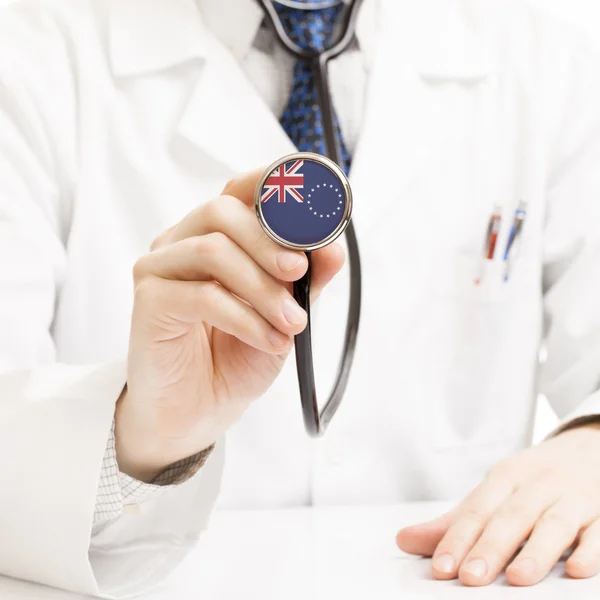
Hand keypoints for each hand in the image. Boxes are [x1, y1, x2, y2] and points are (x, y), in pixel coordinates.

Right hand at [116, 169, 343, 480]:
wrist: (199, 410)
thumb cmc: (237, 355)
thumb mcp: (285, 313)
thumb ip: (306, 279)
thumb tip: (332, 247)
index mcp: (215, 235)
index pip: (239, 190)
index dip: (272, 185)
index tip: (312, 208)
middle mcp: (183, 242)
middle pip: (222, 211)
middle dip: (270, 242)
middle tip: (299, 273)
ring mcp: (160, 268)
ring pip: (212, 250)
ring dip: (263, 288)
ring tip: (292, 323)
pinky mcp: (149, 302)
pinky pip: (202, 296)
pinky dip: (245, 318)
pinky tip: (268, 340)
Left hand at [396, 423, 599, 585]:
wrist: (588, 447)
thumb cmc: (532, 479)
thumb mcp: (494, 491)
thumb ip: (454, 522)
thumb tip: (404, 540)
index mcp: (505, 478)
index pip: (477, 510)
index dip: (457, 538)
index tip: (440, 568)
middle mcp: (536, 485)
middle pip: (511, 517)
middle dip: (490, 547)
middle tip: (470, 578)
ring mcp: (572, 497)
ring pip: (554, 524)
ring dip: (536, 551)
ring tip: (517, 579)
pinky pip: (598, 531)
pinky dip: (590, 549)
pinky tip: (578, 569)